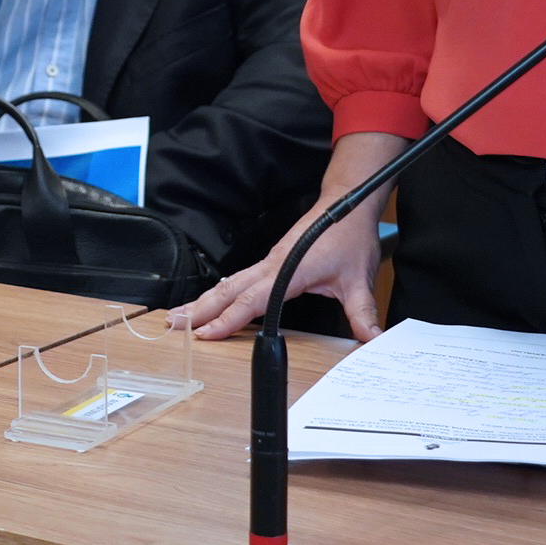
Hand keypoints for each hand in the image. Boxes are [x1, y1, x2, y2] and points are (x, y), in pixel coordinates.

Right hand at [172, 209, 385, 342]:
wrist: (347, 205)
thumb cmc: (349, 237)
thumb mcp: (360, 279)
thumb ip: (362, 312)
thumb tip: (373, 339)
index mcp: (289, 271)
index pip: (252, 300)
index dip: (228, 319)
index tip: (205, 334)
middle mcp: (272, 265)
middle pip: (228, 290)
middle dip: (200, 309)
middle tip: (172, 325)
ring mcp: (269, 262)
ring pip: (228, 284)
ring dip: (203, 301)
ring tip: (179, 317)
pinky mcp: (271, 261)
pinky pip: (238, 279)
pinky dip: (219, 293)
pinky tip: (208, 304)